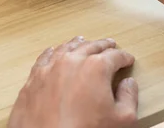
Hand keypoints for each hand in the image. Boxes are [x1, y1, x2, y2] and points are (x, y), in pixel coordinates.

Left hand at [8, 37, 137, 127]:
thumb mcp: (121, 120)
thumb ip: (129, 97)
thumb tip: (128, 84)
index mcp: (96, 67)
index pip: (115, 56)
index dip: (124, 57)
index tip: (127, 59)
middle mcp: (72, 61)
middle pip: (91, 47)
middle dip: (103, 46)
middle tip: (110, 45)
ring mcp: (50, 67)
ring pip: (67, 48)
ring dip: (79, 45)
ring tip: (84, 42)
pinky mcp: (34, 78)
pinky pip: (45, 58)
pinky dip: (53, 52)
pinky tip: (54, 51)